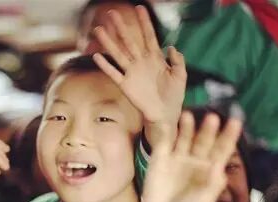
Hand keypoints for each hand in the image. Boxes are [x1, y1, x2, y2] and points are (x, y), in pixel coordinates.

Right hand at [92, 6, 185, 148]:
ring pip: (118, 54)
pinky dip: (105, 66)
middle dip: (121, 26)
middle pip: (129, 40)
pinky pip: (114, 74)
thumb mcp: (181, 75)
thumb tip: (171, 47)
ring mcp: (132, 73)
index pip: (149, 36)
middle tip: (112, 12)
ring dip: (108, 42)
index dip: (144, 23)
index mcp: (155, 58)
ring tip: (98, 30)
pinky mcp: (126, 86)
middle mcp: (141, 63)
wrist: (166, 115)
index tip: (139, 8)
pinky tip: (96, 57)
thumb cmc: (174, 96)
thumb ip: (178, 60)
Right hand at [141, 112, 241, 201]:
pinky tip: (166, 123)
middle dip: (208, 130)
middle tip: (212, 118)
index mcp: (210, 169)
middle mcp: (195, 160)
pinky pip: (163, 144)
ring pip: (184, 138)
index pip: (222, 149)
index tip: (236, 122)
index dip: (228, 136)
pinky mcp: (160, 160)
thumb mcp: (204, 201)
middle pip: (204, 140)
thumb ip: (213, 184)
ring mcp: (177, 158)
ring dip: (187, 127)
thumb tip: (218, 165)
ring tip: (189, 116)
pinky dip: (164, 133)